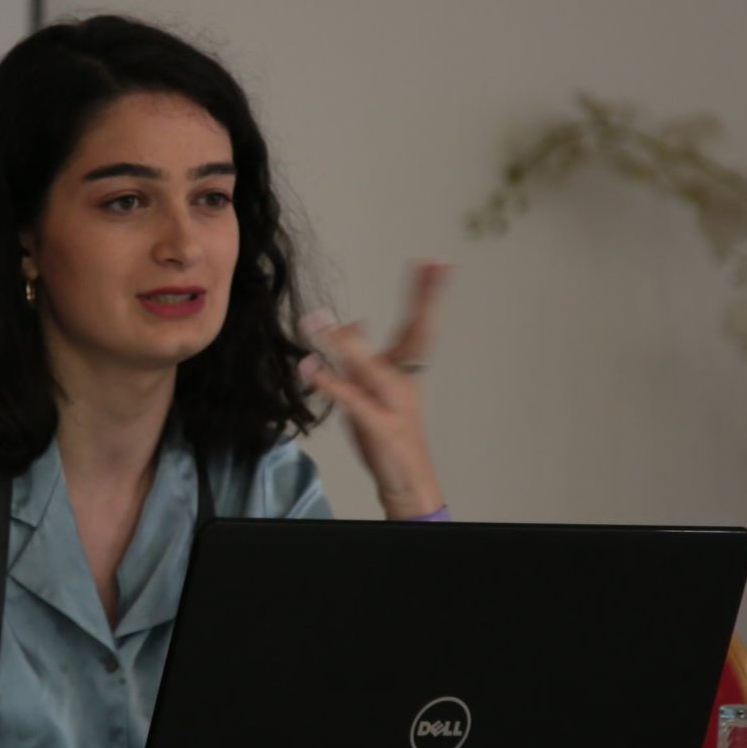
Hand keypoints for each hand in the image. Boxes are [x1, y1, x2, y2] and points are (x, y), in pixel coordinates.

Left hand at [299, 260, 448, 518]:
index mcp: (405, 372)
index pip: (417, 325)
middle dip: (423, 299)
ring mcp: (394, 405)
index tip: (434, 262)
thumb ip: (362, 357)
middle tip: (429, 265)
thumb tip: (354, 322)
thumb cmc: (388, 436)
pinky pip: (352, 400)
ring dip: (346, 342)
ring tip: (320, 319)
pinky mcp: (378, 428)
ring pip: (372, 366)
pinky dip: (331, 383)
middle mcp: (403, 383)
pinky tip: (312, 367)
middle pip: (418, 334)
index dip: (426, 294)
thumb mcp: (373, 391)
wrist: (407, 484)